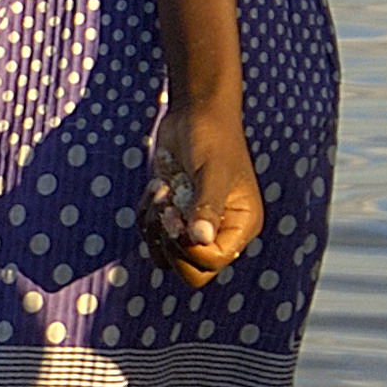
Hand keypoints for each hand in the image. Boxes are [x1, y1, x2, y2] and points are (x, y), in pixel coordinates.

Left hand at [142, 101, 261, 287]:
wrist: (195, 115)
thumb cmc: (211, 139)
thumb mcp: (211, 171)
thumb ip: (206, 206)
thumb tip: (200, 239)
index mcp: (241, 226)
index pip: (213, 262)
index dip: (187, 248)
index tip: (175, 214)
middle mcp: (221, 232)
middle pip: (191, 271)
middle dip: (169, 245)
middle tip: (166, 210)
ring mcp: (195, 226)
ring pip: (165, 257)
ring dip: (153, 228)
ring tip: (161, 191)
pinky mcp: (174, 216)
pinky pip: (152, 236)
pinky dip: (145, 216)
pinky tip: (155, 187)